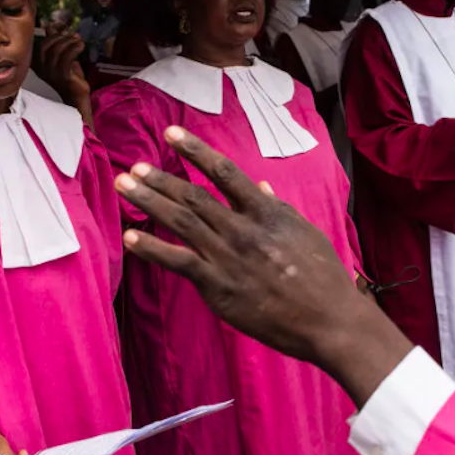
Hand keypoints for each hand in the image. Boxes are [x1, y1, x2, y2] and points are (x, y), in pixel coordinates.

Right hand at [35, 31, 88, 102]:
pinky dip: (75, 48)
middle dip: (61, 37)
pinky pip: (67, 57)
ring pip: (57, 50)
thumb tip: (50, 26)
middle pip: (46, 45)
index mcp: (38, 63)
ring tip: (78, 41)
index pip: (40, 43)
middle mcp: (42, 68)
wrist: (76, 95)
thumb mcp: (61, 55)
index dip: (52, 34)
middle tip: (73, 35)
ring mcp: (51, 73)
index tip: (63, 30)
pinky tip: (81, 46)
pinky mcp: (63, 76)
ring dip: (69, 41)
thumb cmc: (69, 75)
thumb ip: (56, 42)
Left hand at [114, 127, 413, 407]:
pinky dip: (152, 248)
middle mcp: (244, 229)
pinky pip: (179, 262)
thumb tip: (258, 187)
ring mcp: (229, 257)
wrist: (329, 319)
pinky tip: (130, 236)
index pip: (224, 172)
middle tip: (133, 166)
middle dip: (160, 179)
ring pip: (181, 222)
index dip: (195, 151)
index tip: (172, 134)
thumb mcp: (305, 232)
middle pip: (194, 196)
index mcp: (267, 212)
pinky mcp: (219, 286)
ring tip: (124, 186)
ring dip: (149, 201)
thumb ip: (277, 208)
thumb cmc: (323, 277)